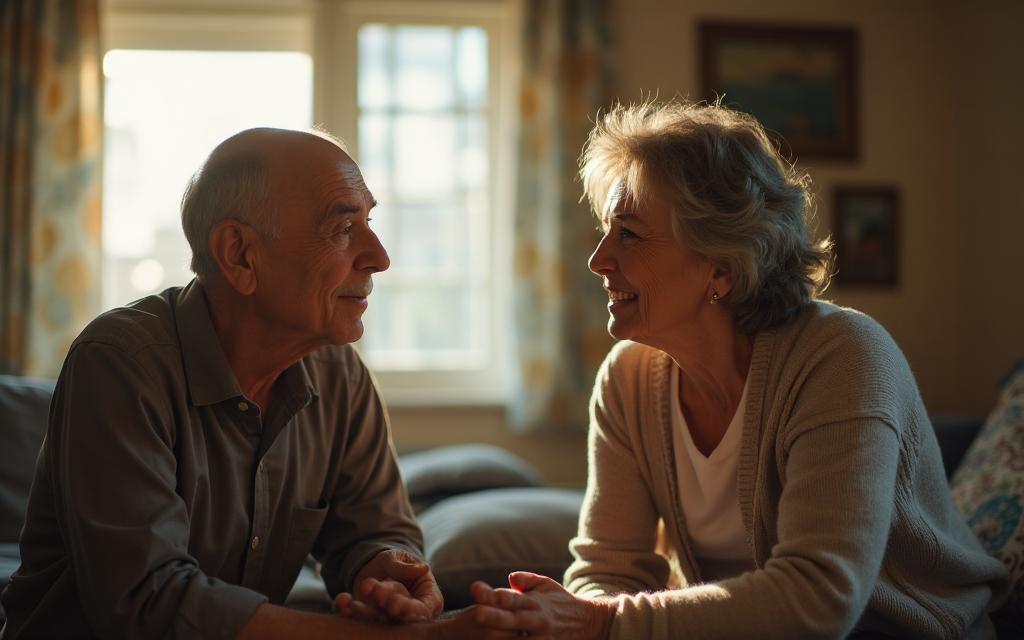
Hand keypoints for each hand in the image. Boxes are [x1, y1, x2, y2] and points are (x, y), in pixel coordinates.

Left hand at [335, 549, 442, 623]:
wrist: (376, 568)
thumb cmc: (397, 563)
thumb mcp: (400, 558)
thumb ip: (406, 567)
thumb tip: (423, 568)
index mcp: (427, 599)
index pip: (423, 609)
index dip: (411, 610)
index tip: (395, 603)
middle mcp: (408, 613)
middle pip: (399, 616)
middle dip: (387, 608)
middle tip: (379, 598)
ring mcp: (387, 618)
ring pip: (377, 619)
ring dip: (365, 611)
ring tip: (353, 602)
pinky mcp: (367, 618)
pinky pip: (358, 617)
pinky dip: (348, 610)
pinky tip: (342, 601)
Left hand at [470, 572, 614, 639]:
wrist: (589, 621)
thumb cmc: (560, 601)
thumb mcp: (546, 585)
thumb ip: (527, 579)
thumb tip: (510, 576)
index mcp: (534, 600)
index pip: (511, 597)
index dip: (493, 594)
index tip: (476, 590)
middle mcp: (537, 618)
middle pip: (512, 618)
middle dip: (495, 616)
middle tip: (477, 614)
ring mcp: (542, 637)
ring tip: (483, 639)